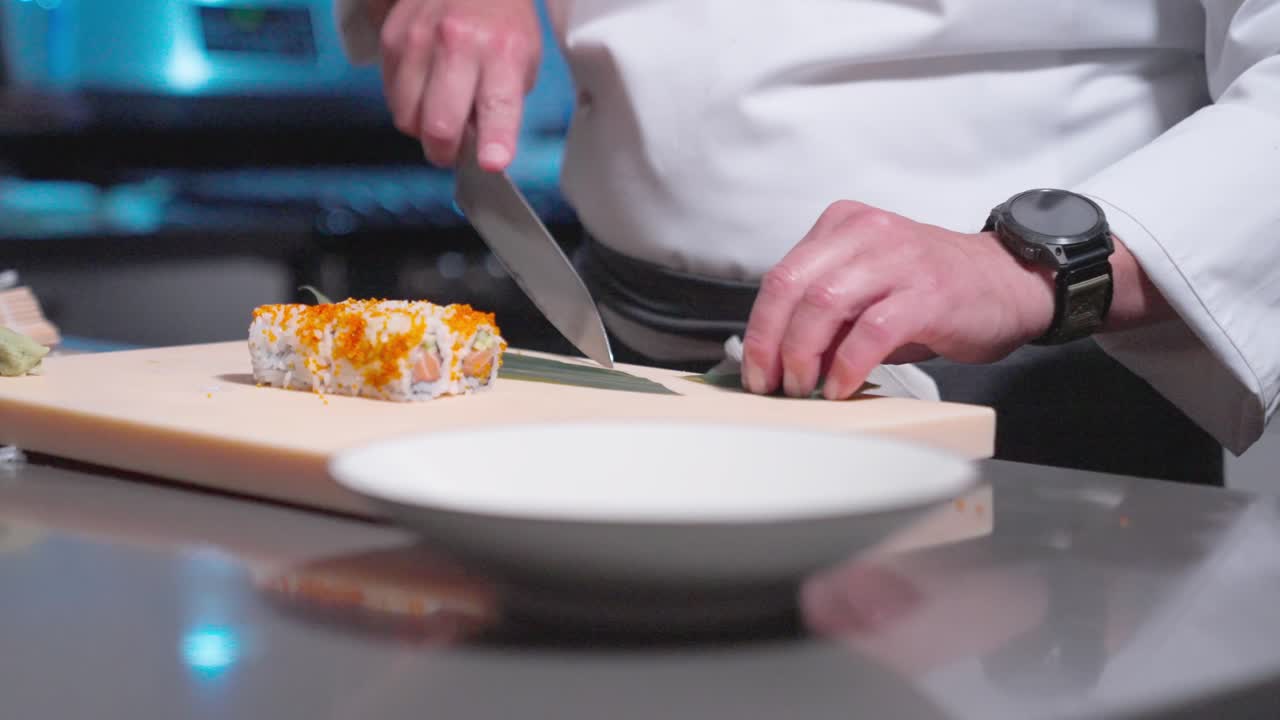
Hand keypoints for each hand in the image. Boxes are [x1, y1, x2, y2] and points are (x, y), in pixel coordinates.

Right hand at [377, 0, 540, 169]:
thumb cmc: (502, 23)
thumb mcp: (524, 60)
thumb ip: (503, 106)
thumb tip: (482, 148)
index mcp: (502, 52)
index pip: (497, 106)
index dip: (494, 141)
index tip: (493, 163)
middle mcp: (458, 44)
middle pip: (439, 125)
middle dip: (445, 153)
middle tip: (454, 151)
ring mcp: (419, 40)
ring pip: (407, 118)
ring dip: (423, 130)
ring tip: (440, 114)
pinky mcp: (391, 39)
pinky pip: (392, 97)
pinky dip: (408, 105)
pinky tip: (425, 89)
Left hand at [741, 200, 1055, 398]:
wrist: (1008, 282)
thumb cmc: (932, 291)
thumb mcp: (869, 286)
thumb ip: (825, 312)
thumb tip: (777, 360)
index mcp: (843, 226)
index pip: (780, 276)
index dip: (759, 329)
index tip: (754, 370)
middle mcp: (866, 233)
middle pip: (792, 287)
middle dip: (771, 344)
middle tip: (771, 385)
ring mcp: (899, 260)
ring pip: (824, 305)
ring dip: (804, 356)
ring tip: (802, 389)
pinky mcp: (927, 293)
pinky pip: (871, 331)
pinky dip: (847, 365)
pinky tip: (840, 388)